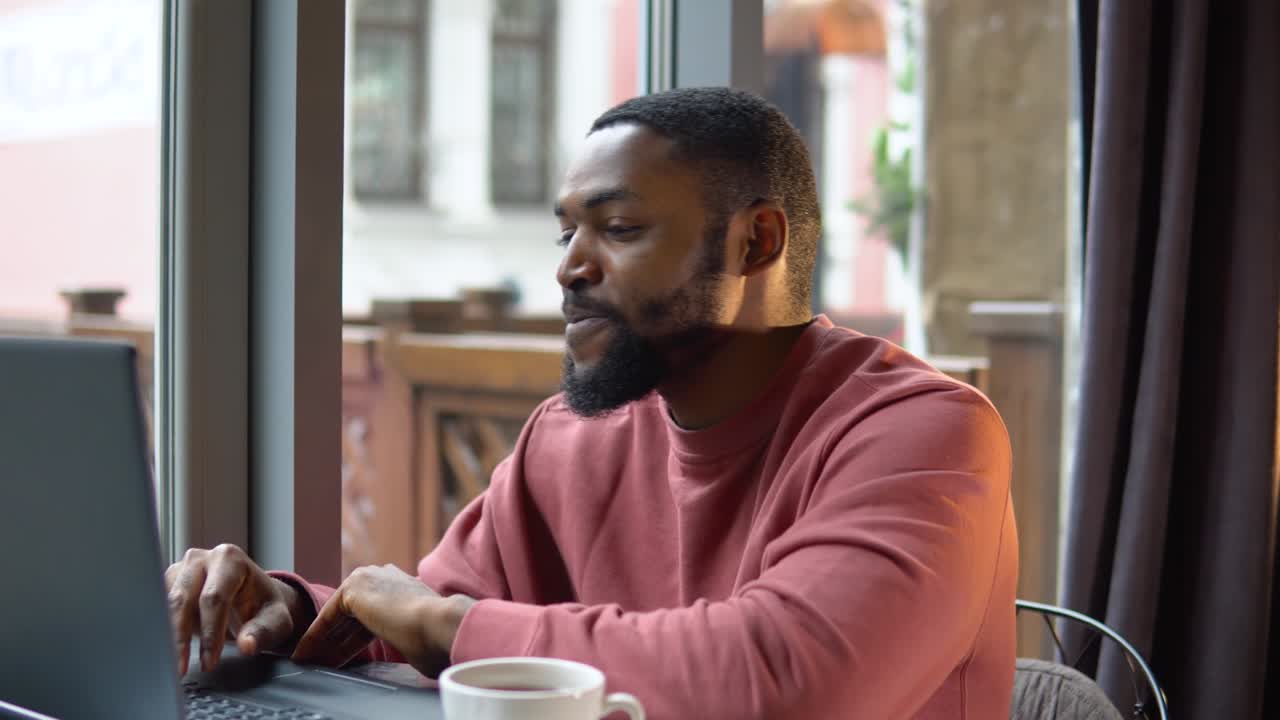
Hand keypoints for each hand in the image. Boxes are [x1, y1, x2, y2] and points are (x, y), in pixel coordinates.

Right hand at [164, 544, 311, 675]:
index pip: (214, 598)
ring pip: (164, 604)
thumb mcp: (275, 620)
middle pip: (183, 599)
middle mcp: (202, 559)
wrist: (252, 596)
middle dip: (181, 637)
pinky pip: (156, 607)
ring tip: (173, 663)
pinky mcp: (169, 582)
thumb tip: (246, 645)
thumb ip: (263, 632)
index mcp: (230, 560)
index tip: (210, 662)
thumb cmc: (263, 606)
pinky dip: (162, 630)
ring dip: (167, 635)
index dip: (210, 633)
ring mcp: (182, 568)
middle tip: (181, 668)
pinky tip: (167, 651)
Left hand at [290, 563, 474, 676]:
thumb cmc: (439, 635)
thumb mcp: (422, 630)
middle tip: (322, 662)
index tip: (345, 657)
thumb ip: (410, 631)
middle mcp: (384, 575)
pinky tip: (306, 654)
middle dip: (336, 640)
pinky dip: (314, 636)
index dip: (354, 638)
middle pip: (351, 614)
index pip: (371, 613)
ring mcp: (368, 578)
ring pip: (338, 616)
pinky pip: (327, 617)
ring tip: (310, 662)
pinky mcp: (353, 590)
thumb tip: (416, 646)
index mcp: (404, 585)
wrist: (441, 624)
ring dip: (322, 640)